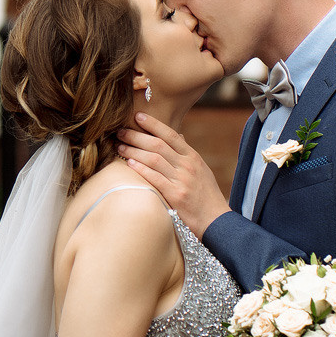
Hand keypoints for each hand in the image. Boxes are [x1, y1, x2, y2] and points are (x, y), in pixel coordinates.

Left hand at [117, 112, 230, 236]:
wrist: (216, 220)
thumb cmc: (206, 195)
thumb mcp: (201, 170)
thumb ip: (187, 154)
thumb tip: (178, 136)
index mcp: (193, 157)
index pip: (170, 135)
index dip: (153, 124)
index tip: (138, 116)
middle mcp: (187, 165)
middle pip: (158, 144)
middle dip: (137, 136)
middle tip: (120, 131)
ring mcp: (182, 180)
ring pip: (153, 159)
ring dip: (134, 151)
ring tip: (119, 146)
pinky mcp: (176, 196)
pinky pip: (155, 178)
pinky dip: (141, 169)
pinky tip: (129, 163)